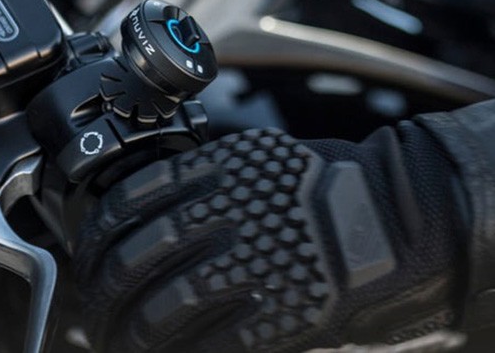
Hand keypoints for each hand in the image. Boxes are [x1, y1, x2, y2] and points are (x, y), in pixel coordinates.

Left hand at [72, 124, 467, 352]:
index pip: (129, 203)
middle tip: (95, 311)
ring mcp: (249, 268)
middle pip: (131, 260)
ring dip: (130, 332)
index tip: (89, 257)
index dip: (96, 238)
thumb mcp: (266, 160)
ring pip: (158, 309)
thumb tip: (151, 210)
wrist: (405, 221)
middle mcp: (226, 216)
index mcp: (221, 171)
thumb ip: (210, 180)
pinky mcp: (274, 316)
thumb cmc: (337, 189)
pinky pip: (205, 345)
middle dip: (101, 294)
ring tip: (123, 339)